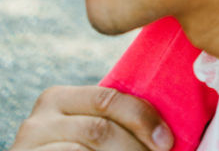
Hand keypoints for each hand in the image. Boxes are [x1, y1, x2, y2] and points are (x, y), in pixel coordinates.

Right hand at [10, 85, 171, 149]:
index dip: (142, 118)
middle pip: (100, 129)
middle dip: (135, 147)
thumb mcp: (86, 131)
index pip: (108, 99)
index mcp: (57, 99)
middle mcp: (38, 120)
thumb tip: (162, 132)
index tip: (167, 141)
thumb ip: (112, 123)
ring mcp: (27, 147)